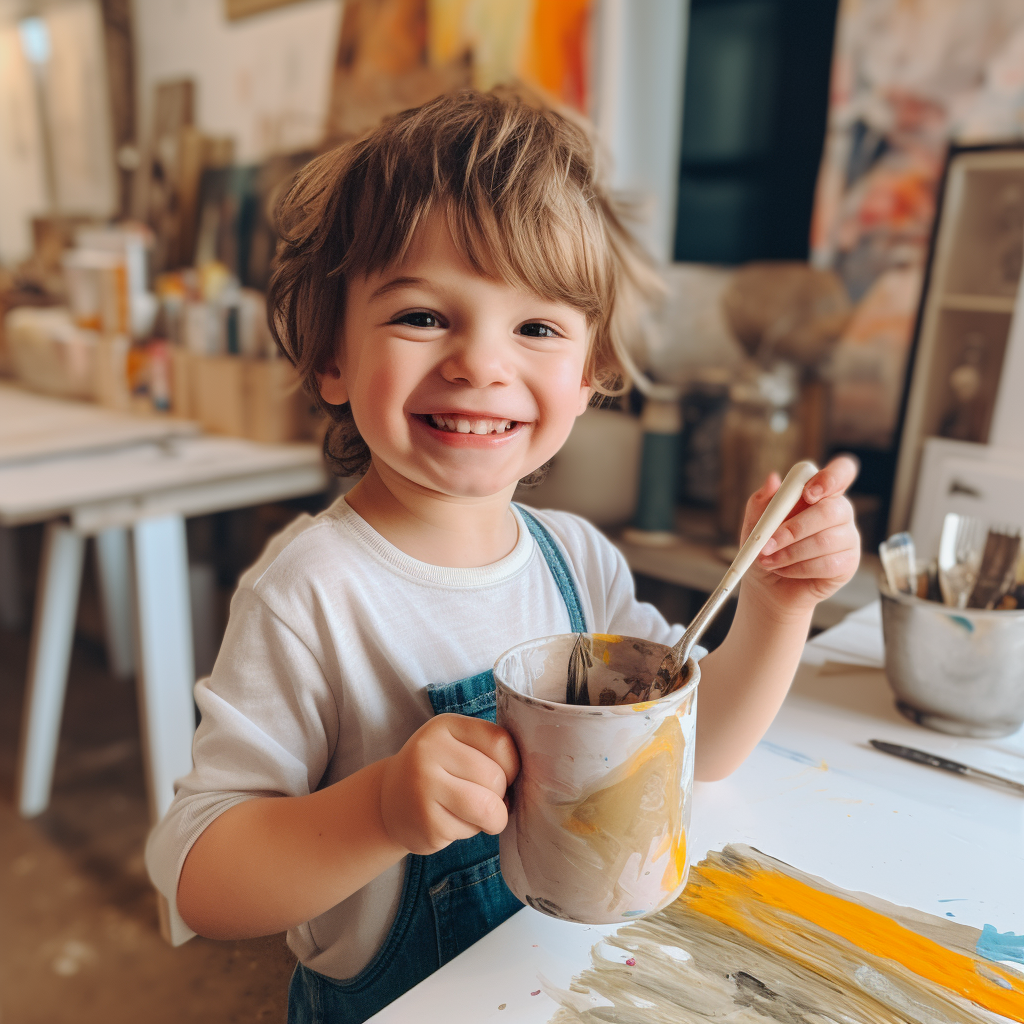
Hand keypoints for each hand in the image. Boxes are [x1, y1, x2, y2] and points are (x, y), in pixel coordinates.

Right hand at [379, 714, 519, 855]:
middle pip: (495, 778)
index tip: (503, 774)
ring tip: (478, 814)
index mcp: (445, 726)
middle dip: (500, 795)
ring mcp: (424, 787)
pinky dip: (470, 831)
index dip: (512, 765)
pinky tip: (450, 821)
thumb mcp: (456, 745)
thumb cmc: (438, 771)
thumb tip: (535, 774)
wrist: (389, 800)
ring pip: (488, 808)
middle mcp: (429, 751)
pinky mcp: (425, 822)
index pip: (500, 742)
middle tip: (485, 797)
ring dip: (493, 818)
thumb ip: (489, 750)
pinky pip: (470, 831)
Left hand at [742, 456, 860, 614]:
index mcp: (819, 491)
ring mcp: (848, 537)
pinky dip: (798, 569)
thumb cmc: (765, 547)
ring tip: (768, 560)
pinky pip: (827, 564)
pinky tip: (785, 570)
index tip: (808, 492)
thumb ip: (762, 501)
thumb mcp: (755, 523)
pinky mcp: (848, 563)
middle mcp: (839, 511)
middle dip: (794, 528)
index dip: (831, 477)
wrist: (767, 585)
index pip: (841, 471)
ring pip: (825, 540)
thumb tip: (773, 479)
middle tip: (767, 543)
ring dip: (790, 553)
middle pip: (831, 510)